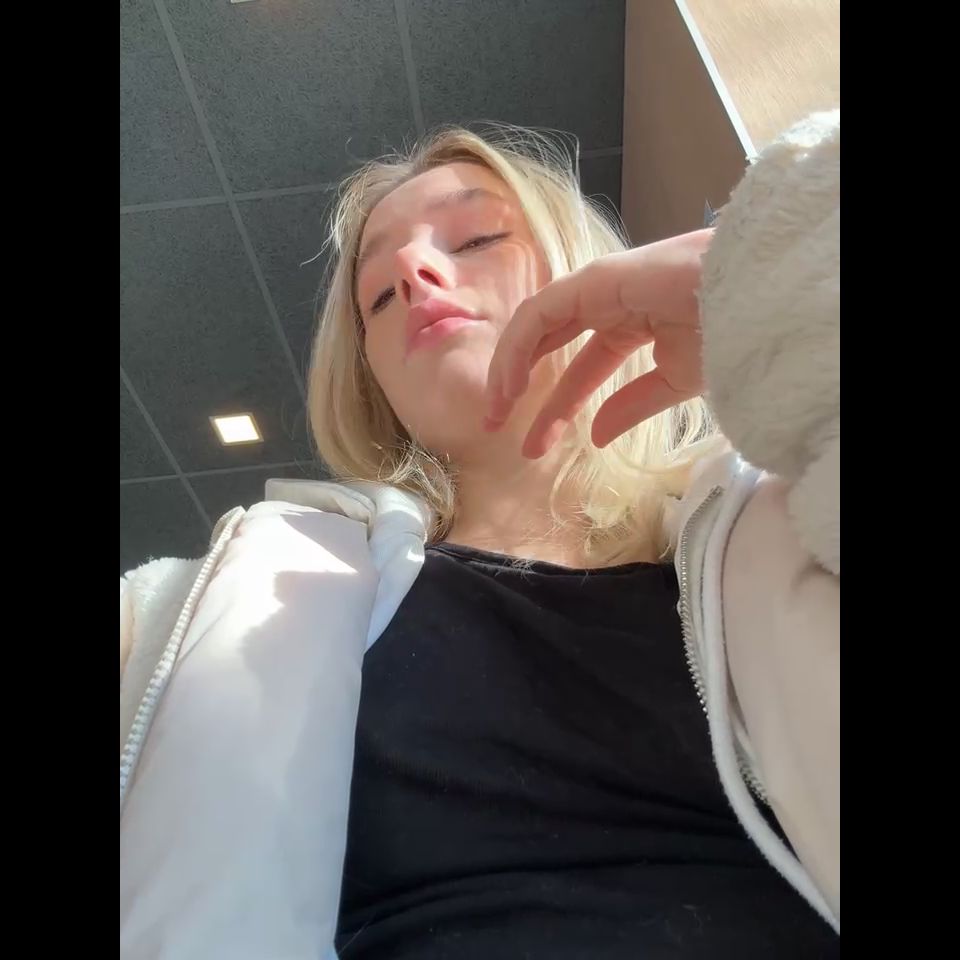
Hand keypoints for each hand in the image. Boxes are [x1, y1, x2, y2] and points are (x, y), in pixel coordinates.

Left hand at [484, 230, 711, 457]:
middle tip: (495, 426)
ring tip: (494, 412)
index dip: (555, 407)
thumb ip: (632, 405)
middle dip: (517, 384)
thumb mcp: (675, 381)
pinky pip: (539, 315)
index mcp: (632, 325)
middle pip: (547, 345)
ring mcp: (597, 288)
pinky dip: (517, 348)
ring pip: (535, 328)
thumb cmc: (729, 334)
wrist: (757, 301)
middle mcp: (608, 305)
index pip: (581, 368)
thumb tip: (598, 437)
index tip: (533, 446)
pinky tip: (508, 384)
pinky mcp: (591, 281)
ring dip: (508, 368)